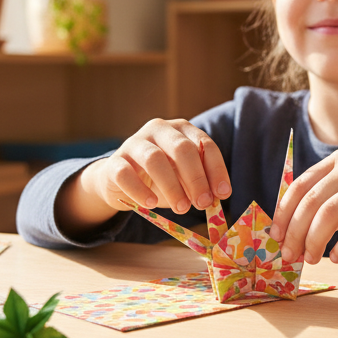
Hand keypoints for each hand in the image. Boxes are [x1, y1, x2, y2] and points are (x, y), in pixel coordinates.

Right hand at [81, 119, 230, 214]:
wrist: (120, 180)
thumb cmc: (160, 178)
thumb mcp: (184, 178)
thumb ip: (199, 184)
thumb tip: (214, 198)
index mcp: (182, 129)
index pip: (205, 144)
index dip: (216, 170)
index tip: (223, 194)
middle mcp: (159, 130)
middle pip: (181, 148)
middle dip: (196, 178)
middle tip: (203, 203)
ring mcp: (134, 143)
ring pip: (154, 159)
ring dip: (171, 186)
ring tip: (182, 208)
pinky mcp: (114, 161)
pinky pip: (126, 174)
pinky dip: (140, 190)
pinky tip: (151, 204)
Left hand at [268, 151, 337, 263]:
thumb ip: (326, 205)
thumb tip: (289, 234)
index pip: (300, 186)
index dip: (284, 214)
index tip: (275, 237)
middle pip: (312, 201)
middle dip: (296, 232)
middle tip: (289, 255)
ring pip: (330, 214)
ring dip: (315, 241)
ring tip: (312, 259)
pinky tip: (337, 258)